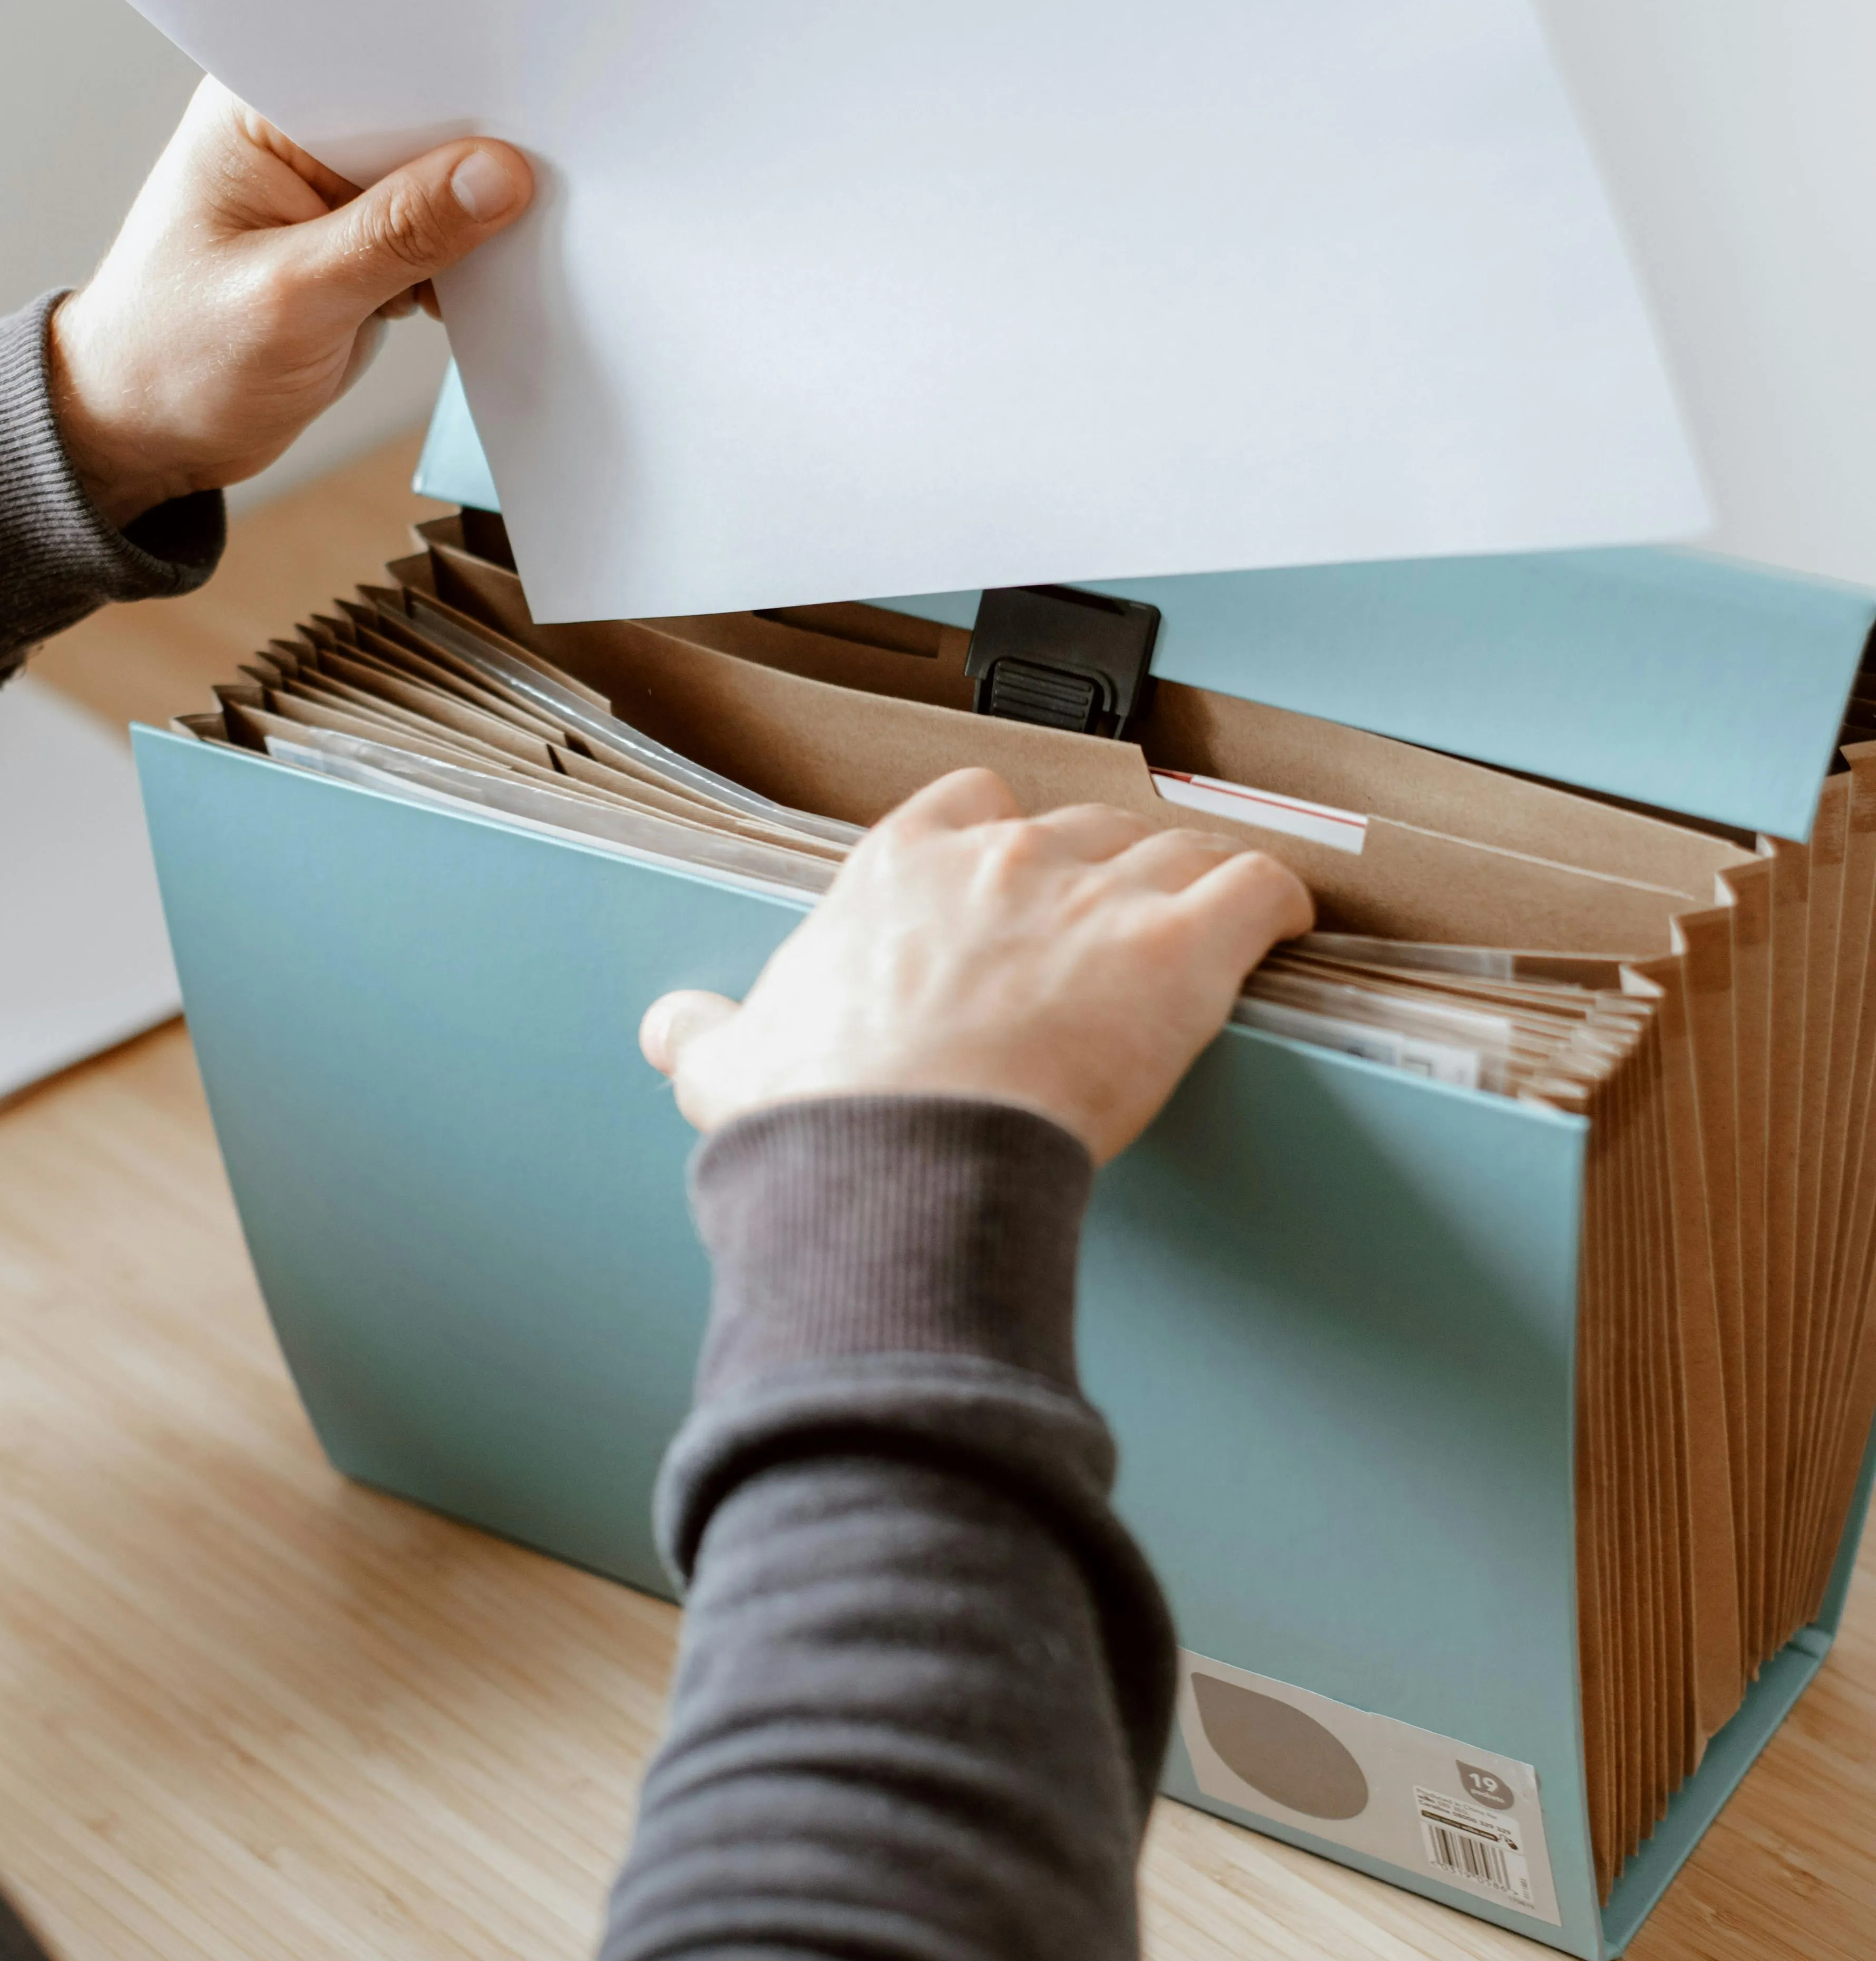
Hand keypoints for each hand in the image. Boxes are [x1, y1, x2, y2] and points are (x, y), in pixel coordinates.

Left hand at [47, 79, 533, 526]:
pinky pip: (433, 231)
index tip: (529, 111)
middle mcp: (296, 134)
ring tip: (528, 233)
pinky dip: (464, 257)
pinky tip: (489, 279)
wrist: (145, 434)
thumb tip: (498, 176)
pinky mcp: (357, 243)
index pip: (377, 65)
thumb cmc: (175, 360)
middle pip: (417, 116)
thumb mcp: (293, 299)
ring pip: (435, 177)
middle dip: (479, 148)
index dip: (456, 82)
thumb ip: (396, 235)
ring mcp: (330, 190)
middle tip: (553, 173)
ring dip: (478, 211)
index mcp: (258, 109)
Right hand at [641, 768, 1314, 1164]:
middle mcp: (1004, 858)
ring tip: (1213, 914)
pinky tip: (1286, 918)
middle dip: (1109, 870)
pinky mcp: (1179, 948)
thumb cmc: (828, 1116)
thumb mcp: (732, 1067)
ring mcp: (1097, 895)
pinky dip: (1279, 900)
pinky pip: (1257, 890)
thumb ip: (706, 1034)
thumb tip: (675, 1029)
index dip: (1009, 838)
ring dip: (1197, 881)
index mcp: (902, 869)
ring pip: (1178, 850)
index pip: (971, 802)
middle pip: (1087, 828)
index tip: (1021, 872)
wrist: (902, 1158)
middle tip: (1121, 922)